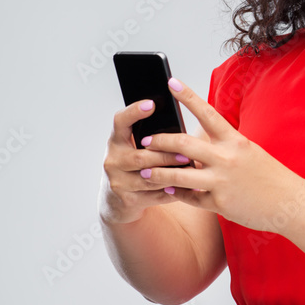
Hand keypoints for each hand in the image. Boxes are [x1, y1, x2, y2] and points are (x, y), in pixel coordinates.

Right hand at [99, 97, 206, 224]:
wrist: (119, 200)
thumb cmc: (135, 165)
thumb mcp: (135, 147)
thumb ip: (152, 136)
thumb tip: (179, 121)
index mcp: (116, 141)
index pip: (120, 121)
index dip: (134, 112)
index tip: (151, 104)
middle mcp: (113, 160)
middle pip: (141, 156)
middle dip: (165, 155)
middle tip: (186, 154)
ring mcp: (118, 182)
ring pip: (149, 178)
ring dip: (172, 175)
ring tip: (191, 170)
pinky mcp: (127, 200)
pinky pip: (154, 195)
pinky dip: (172, 191)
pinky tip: (187, 187)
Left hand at [139, 77, 304, 232]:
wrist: (290, 203)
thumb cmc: (270, 176)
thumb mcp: (249, 153)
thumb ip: (224, 147)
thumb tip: (196, 145)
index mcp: (235, 141)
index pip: (207, 113)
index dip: (188, 96)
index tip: (171, 82)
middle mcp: (227, 158)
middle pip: (183, 144)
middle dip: (160, 141)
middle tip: (144, 140)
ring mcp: (222, 181)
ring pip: (180, 175)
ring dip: (159, 174)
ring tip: (145, 172)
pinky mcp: (220, 203)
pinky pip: (191, 198)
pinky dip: (179, 196)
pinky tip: (169, 193)